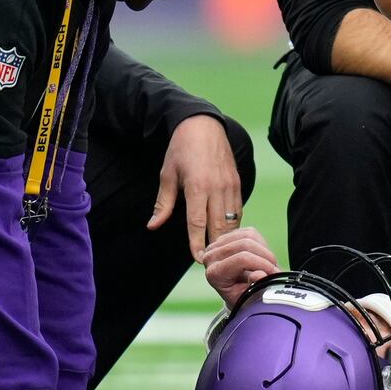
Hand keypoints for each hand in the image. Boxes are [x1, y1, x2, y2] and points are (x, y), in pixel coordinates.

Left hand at [150, 114, 242, 260]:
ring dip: (226, 238)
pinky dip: (233, 224)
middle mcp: (217, 188)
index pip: (197, 223)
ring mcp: (230, 185)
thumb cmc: (181, 150)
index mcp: (197, 186)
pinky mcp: (237, 182)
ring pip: (232, 220)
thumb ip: (163, 203)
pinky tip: (227, 234)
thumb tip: (152, 226)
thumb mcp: (167, 175)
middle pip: (219, 226)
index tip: (198, 260)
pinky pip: (237, 209)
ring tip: (220, 253)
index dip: (197, 244)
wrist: (203, 126)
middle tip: (210, 264)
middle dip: (215, 247)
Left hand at [202, 226, 279, 307]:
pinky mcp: (227, 236)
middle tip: (275, 269)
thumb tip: (259, 274)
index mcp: (214, 273)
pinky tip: (261, 256)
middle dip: (266, 256)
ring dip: (264, 250)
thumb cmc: (241, 298)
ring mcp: (217, 244)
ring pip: (249, 236)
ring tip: (269, 264)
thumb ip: (254, 287)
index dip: (262, 264)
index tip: (274, 273)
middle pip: (245, 244)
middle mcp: (211, 256)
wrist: (236, 293)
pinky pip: (250, 232)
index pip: (242, 259)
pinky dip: (261, 243)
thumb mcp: (248, 297)